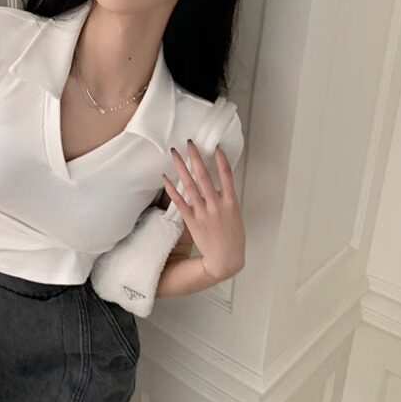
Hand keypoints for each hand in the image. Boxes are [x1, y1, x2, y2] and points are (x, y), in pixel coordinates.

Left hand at [162, 140, 244, 282]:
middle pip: (205, 176)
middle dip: (196, 158)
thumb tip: (218, 183)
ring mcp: (203, 212)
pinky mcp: (192, 220)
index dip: (221, 160)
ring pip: (190, 185)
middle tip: (189, 143)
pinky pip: (180, 201)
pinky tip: (165, 177)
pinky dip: (171, 189)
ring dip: (181, 168)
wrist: (225, 259)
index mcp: (231, 202)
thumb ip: (226, 198)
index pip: (227, 176)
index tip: (216, 146)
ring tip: (175, 153)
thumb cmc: (233, 236)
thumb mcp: (235, 214)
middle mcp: (216, 205)